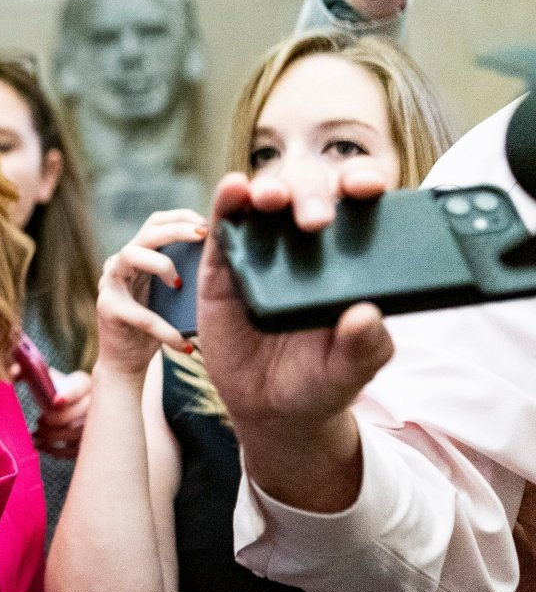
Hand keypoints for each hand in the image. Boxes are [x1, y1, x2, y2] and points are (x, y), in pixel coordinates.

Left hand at [34, 370, 91, 457]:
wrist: (67, 405)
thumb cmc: (53, 389)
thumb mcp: (42, 377)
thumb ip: (26, 371)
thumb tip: (14, 372)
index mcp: (83, 383)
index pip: (79, 388)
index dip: (69, 395)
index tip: (54, 402)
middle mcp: (95, 402)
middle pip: (81, 412)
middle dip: (57, 419)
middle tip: (39, 421)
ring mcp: (95, 423)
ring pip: (79, 432)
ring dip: (54, 436)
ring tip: (36, 434)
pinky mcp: (89, 441)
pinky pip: (76, 449)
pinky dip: (56, 450)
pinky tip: (41, 445)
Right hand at [95, 210, 207, 377]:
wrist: (127, 363)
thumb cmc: (157, 326)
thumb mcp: (175, 296)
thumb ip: (189, 273)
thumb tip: (225, 256)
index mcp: (139, 257)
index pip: (155, 223)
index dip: (180, 217)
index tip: (208, 222)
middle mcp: (121, 265)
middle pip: (145, 233)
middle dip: (175, 230)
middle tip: (203, 235)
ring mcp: (110, 285)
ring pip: (130, 255)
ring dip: (161, 264)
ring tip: (180, 284)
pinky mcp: (108, 309)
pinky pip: (140, 314)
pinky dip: (165, 330)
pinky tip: (184, 346)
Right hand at [194, 171, 394, 510]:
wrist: (272, 408)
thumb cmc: (321, 381)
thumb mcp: (353, 370)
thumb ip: (367, 346)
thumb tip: (367, 315)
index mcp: (349, 258)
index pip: (360, 204)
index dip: (363, 183)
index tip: (368, 187)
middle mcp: (307, 244)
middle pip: (311, 193)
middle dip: (313, 193)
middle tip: (316, 220)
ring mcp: (263, 251)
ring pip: (267, 200)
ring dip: (270, 188)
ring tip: (271, 199)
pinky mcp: (222, 267)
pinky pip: (225, 226)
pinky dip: (227, 201)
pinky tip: (233, 189)